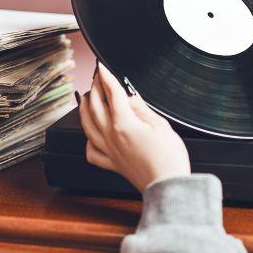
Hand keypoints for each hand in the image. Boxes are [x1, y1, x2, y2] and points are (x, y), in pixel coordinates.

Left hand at [78, 63, 190, 190]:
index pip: (112, 93)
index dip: (107, 77)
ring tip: (85, 98)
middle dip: (95, 87)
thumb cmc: (168, 158)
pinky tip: (90, 135)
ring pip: (87, 126)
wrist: (167, 185)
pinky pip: (91, 151)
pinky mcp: (111, 164)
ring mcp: (108, 150)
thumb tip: (130, 98)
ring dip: (84, 109)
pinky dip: (87, 140)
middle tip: (96, 77)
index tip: (102, 67)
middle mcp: (111, 136)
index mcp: (123, 123)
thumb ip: (141, 109)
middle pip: (96, 105)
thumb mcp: (160, 125)